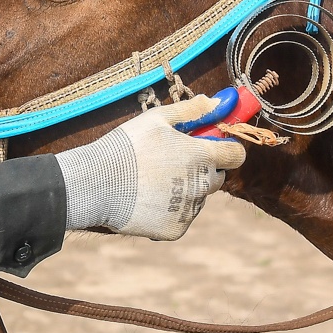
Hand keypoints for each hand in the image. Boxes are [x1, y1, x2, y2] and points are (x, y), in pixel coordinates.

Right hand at [54, 96, 247, 240]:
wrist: (96, 185)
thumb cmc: (127, 146)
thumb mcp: (157, 119)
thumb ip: (191, 111)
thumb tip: (217, 102)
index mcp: (202, 156)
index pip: (235, 154)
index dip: (225, 148)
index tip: (212, 145)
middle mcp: (202, 185)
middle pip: (218, 178)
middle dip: (203, 170)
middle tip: (173, 163)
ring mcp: (189, 210)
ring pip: (197, 199)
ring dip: (185, 191)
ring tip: (152, 183)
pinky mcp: (176, 229)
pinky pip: (181, 217)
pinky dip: (170, 211)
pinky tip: (147, 200)